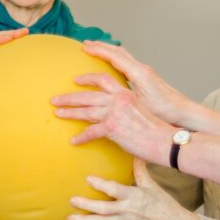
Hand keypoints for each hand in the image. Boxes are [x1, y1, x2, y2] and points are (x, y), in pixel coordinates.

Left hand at [52, 72, 173, 164]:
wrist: (164, 140)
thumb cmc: (155, 130)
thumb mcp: (140, 111)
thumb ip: (125, 108)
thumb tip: (116, 113)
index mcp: (125, 93)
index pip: (103, 79)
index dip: (87, 79)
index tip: (75, 80)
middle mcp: (118, 99)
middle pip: (88, 95)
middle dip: (69, 97)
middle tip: (55, 99)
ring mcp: (114, 112)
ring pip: (86, 110)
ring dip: (69, 112)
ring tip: (57, 113)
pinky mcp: (112, 127)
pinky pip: (91, 132)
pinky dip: (81, 137)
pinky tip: (74, 141)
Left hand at [68, 160, 200, 219]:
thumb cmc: (162, 202)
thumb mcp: (151, 185)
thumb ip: (140, 170)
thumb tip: (134, 153)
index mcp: (135, 197)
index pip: (115, 190)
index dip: (101, 185)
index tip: (88, 178)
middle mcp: (127, 211)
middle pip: (104, 210)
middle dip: (87, 206)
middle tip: (72, 200)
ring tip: (69, 218)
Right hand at [81, 41, 195, 125]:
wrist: (183, 111)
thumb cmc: (165, 111)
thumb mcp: (140, 105)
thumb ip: (124, 97)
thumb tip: (107, 94)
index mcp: (139, 73)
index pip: (115, 57)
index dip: (99, 51)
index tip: (86, 47)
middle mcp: (142, 68)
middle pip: (118, 52)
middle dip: (101, 46)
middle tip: (85, 44)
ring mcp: (145, 71)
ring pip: (123, 55)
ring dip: (108, 51)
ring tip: (95, 49)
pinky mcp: (146, 76)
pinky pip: (128, 62)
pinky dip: (116, 58)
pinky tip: (112, 62)